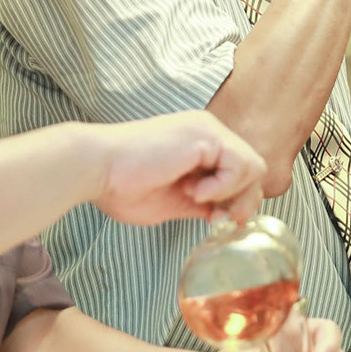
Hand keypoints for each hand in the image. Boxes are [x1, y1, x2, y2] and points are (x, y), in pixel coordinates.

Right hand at [86, 112, 266, 226]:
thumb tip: (223, 214)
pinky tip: (193, 191)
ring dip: (230, 194)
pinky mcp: (205, 135)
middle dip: (243, 201)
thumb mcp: (171, 202)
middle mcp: (208, 132)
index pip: (241, 171)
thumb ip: (200, 203)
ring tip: (197, 199)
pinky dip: (222, 186)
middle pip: (254, 168)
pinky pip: (240, 165)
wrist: (96, 169)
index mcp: (199, 144)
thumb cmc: (121, 186)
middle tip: (217, 218)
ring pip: (254, 166)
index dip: (237, 200)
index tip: (216, 220)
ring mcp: (208, 130)